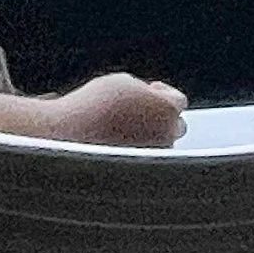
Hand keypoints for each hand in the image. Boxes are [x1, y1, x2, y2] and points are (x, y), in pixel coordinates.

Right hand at [62, 74, 187, 147]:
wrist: (75, 134)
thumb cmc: (96, 106)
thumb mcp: (123, 82)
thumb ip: (146, 91)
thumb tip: (153, 98)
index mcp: (167, 109)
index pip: (178, 99)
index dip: (161, 93)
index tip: (148, 91)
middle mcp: (169, 134)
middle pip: (177, 124)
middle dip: (162, 116)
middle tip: (139, 110)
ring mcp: (158, 154)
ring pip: (164, 142)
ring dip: (153, 134)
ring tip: (125, 127)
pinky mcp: (146, 170)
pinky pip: (151, 157)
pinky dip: (142, 150)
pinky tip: (122, 143)